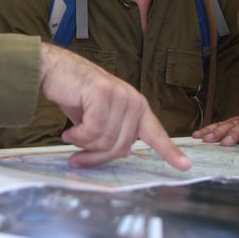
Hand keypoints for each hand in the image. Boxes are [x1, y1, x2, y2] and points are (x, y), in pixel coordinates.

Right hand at [38, 44, 191, 170]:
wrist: (52, 70)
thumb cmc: (74, 95)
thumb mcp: (98, 118)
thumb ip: (114, 132)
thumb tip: (125, 152)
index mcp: (136, 107)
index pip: (156, 133)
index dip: (170, 152)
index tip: (185, 166)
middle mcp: (133, 100)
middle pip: (121, 147)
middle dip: (95, 155)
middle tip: (77, 155)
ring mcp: (121, 95)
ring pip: (106, 140)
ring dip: (83, 144)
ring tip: (71, 135)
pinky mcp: (103, 93)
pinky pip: (93, 130)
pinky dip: (78, 136)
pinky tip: (68, 130)